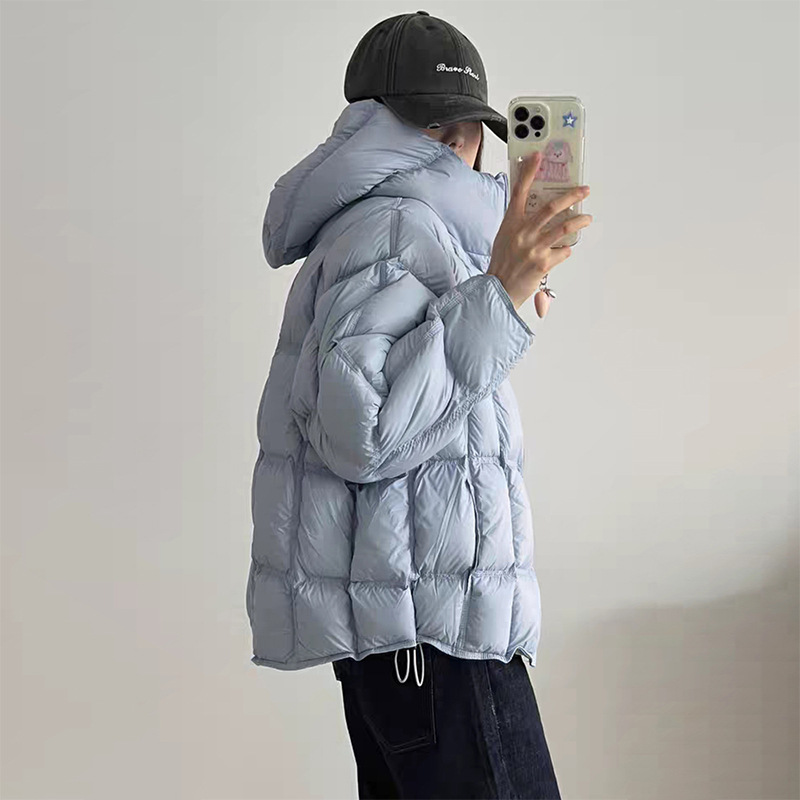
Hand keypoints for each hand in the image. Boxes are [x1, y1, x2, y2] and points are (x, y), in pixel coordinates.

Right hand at [487, 150, 592, 309]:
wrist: (499, 289)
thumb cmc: (502, 262)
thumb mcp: (505, 236)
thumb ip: (520, 221)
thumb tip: (539, 210)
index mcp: (511, 222)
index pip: (519, 191)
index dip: (529, 171)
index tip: (538, 155)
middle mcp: (523, 232)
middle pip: (551, 207)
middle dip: (572, 196)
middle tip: (584, 190)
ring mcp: (535, 248)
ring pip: (564, 228)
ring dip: (580, 221)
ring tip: (587, 218)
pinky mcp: (544, 263)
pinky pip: (563, 251)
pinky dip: (565, 249)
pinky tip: (562, 251)